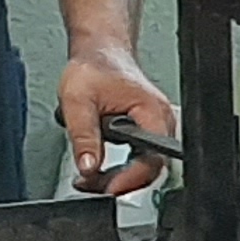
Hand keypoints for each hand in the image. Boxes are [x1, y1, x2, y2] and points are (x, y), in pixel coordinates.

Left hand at [59, 44, 178, 197]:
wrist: (100, 52)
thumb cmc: (94, 67)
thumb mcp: (78, 101)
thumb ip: (84, 137)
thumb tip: (89, 167)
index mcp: (152, 112)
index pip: (151, 159)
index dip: (130, 179)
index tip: (108, 188)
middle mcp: (161, 122)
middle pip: (150, 168)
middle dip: (120, 182)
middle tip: (91, 186)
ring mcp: (156, 127)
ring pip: (144, 167)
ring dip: (117, 178)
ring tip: (89, 178)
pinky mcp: (147, 131)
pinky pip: (139, 159)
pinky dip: (118, 169)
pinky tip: (97, 169)